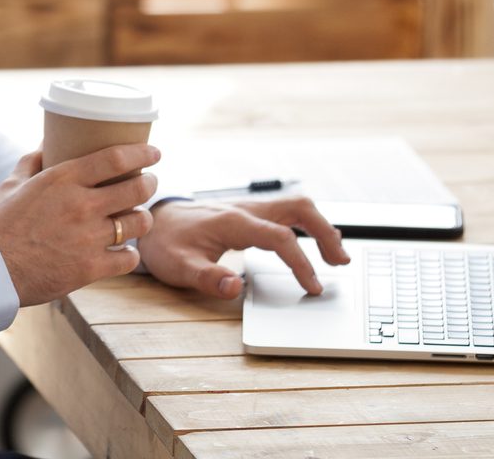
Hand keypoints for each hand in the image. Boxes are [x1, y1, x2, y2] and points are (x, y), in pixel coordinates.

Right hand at [0, 143, 160, 305]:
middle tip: (149, 182)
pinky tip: (124, 251)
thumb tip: (46, 142)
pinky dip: (130, 255)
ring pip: (139, 223)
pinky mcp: (90, 268)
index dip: (142, 152)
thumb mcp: (13, 183)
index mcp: (63, 179)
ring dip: (143, 219)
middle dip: (150, 183)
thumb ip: (32, 161)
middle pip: (137, 188)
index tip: (154, 152)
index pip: (116, 158)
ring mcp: (88, 238)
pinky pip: (128, 259)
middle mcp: (81, 205)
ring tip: (139, 217)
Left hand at [136, 196, 350, 298]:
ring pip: (294, 206)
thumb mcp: (178, 267)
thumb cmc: (165, 243)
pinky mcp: (247, 213)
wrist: (152, 222)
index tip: (313, 288)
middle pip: (298, 208)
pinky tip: (313, 243)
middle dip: (325, 232)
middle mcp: (245, 209)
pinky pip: (285, 212)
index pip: (280, 238)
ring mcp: (247, 208)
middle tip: (341, 262)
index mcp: (233, 222)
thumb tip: (236, 288)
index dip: (301, 263)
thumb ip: (207, 278)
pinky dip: (306, 225)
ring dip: (320, 226)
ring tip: (337, 256)